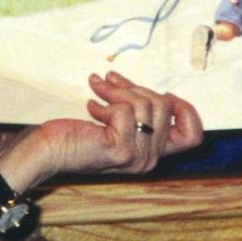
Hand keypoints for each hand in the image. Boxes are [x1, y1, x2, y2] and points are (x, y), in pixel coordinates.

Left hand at [32, 72, 203, 179]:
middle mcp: (150, 160)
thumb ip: (135, 112)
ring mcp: (138, 157)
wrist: (48, 151)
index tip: (163, 93)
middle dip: (135, 86)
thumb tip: (141, 85)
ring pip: (145, 104)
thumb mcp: (115, 123)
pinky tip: (91, 107)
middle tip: (111, 80)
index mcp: (152, 154)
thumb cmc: (75, 133)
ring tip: (98, 89)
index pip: (193, 136)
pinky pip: (126, 110)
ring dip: (117, 90)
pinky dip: (107, 102)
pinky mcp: (122, 149)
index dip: (186, 110)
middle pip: (164, 107)